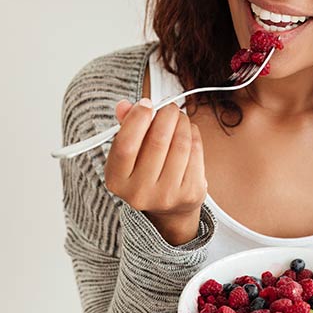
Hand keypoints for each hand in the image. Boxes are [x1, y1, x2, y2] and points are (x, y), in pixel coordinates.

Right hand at [105, 98, 207, 244]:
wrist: (169, 208)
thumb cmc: (146, 172)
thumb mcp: (129, 154)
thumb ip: (125, 128)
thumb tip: (124, 105)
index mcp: (117, 180)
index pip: (125, 145)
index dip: (137, 119)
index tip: (146, 103)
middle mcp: (139, 192)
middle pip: (157, 141)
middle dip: (166, 115)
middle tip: (169, 107)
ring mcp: (166, 196)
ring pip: (180, 145)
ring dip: (183, 123)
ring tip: (180, 118)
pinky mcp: (189, 194)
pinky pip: (195, 154)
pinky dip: (194, 136)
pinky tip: (190, 132)